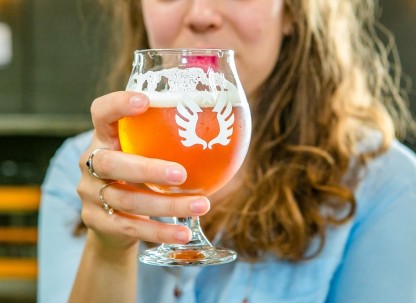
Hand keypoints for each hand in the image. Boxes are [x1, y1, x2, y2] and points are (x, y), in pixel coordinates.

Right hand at [77, 91, 210, 254]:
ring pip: (127, 200)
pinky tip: (184, 233)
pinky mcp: (96, 222)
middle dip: (147, 169)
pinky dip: (160, 232)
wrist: (111, 222)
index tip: (145, 101)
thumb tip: (225, 129)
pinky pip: (130, 228)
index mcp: (104, 138)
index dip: (117, 105)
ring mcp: (90, 194)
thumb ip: (166, 143)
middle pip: (110, 162)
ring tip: (201, 205)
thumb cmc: (138, 178)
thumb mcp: (143, 155)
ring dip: (167, 205)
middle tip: (182, 174)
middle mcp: (91, 164)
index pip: (101, 113)